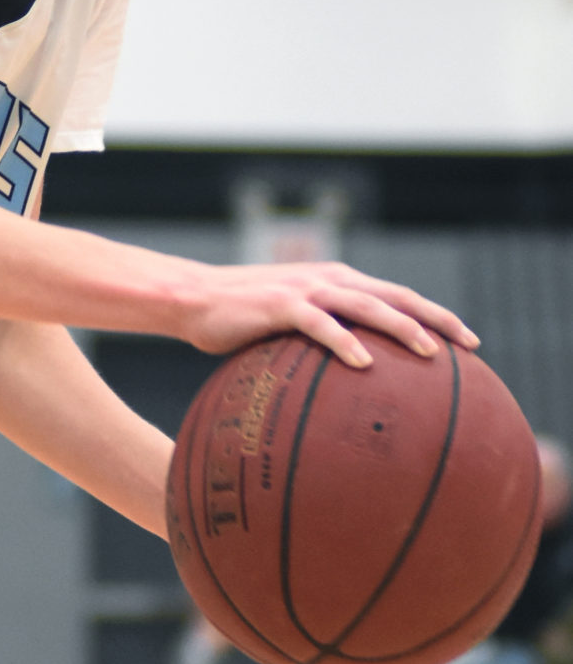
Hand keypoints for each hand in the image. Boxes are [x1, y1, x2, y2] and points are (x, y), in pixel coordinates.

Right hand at [182, 262, 476, 369]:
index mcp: (337, 282)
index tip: (466, 340)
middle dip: (437, 318)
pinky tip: (364, 363)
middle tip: (469, 345)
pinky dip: (345, 341)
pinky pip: (320, 325)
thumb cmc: (240, 319)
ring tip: (429, 351)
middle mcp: (330, 279)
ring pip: (367, 305)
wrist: (194, 299)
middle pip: (396, 296)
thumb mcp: (288, 326)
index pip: (397, 296)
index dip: (435, 315)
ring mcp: (306, 289)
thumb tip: (345, 384)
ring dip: (401, 327)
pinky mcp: (281, 304)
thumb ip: (319, 342)